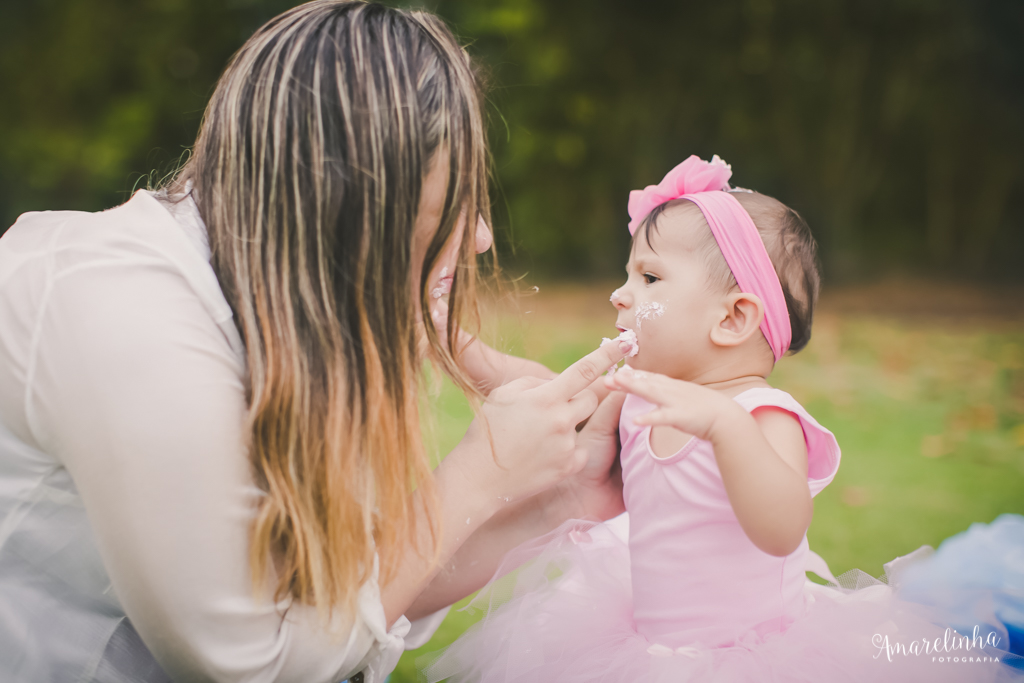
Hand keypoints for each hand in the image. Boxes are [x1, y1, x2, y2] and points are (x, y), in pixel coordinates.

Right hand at [451, 339, 631, 509]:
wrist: (479, 478)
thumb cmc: (487, 430)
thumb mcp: (503, 394)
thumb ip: (535, 382)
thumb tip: (557, 382)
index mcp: (545, 397)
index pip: (585, 370)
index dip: (609, 353)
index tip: (629, 341)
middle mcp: (561, 420)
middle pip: (591, 398)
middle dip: (580, 397)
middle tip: (555, 406)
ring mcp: (567, 446)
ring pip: (581, 425)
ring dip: (567, 425)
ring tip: (537, 437)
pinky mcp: (569, 467)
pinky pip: (578, 451)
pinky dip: (565, 450)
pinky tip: (541, 455)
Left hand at [603, 366, 738, 441]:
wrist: (729, 419)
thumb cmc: (709, 412)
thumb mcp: (687, 400)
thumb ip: (672, 397)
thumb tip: (662, 398)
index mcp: (673, 387)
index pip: (649, 378)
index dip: (632, 374)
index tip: (615, 371)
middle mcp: (672, 390)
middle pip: (645, 381)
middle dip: (625, 378)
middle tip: (606, 376)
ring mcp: (676, 402)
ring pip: (651, 392)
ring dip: (632, 387)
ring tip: (615, 383)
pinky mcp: (681, 416)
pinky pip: (663, 417)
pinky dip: (649, 418)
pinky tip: (636, 421)